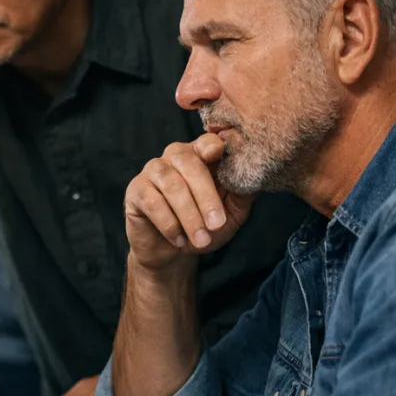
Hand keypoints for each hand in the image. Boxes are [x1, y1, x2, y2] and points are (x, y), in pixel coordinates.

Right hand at [124, 134, 254, 271]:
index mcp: (202, 156)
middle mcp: (175, 157)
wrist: (172, 253)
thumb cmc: (205, 228)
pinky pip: (152, 201)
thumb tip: (259, 177)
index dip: (213, 146)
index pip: (208, 142)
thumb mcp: (231, 213)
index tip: (219, 155)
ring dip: (189, 215)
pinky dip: (168, 223)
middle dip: (206, 196)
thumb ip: (242, 194)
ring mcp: (153, 171)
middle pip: (190, 163)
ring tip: (201, 240)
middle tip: (217, 225)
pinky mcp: (136, 190)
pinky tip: (179, 240)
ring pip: (171, 184)